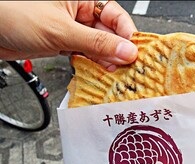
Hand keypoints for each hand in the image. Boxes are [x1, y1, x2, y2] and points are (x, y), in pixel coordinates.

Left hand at [0, 1, 137, 70]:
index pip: (116, 15)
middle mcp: (80, 12)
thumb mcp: (62, 30)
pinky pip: (86, 53)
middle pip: (109, 33)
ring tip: (116, 73)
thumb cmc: (13, 14)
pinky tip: (100, 72)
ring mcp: (72, 28)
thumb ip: (96, 43)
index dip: (127, 34)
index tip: (135, 52)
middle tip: (128, 67)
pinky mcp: (64, 42)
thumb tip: (126, 50)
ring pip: (98, 45)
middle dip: (118, 51)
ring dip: (107, 60)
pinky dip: (93, 64)